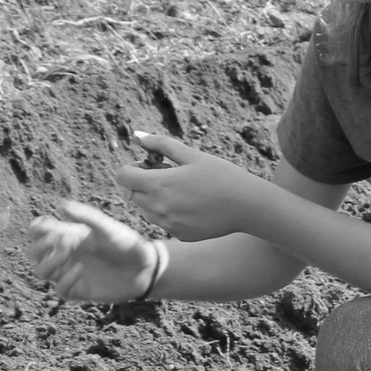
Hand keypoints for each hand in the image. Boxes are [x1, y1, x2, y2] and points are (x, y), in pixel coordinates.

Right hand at [27, 201, 160, 301]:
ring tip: (66, 253)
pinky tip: (80, 270)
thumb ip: (86, 216)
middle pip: (34, 252)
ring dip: (48, 262)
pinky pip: (60, 290)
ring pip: (41, 271)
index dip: (36, 229)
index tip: (47, 225)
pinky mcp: (79, 290)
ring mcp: (70, 273)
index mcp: (68, 236)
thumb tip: (61, 205)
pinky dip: (65, 280)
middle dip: (40, 245)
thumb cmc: (126, 243)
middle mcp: (65, 255)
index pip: (38, 232)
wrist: (145, 267)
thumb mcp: (108, 228)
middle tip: (60, 241)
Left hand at [116, 132, 266, 241]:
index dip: (132, 168)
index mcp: (159, 184)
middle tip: (167, 176)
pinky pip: (162, 223)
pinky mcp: (179, 235)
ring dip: (153, 199)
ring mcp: (168, 224)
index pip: (122, 176)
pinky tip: (192, 206)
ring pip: (145, 210)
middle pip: (131, 194)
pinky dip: (169, 213)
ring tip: (181, 191)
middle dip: (141, 183)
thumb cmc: (222, 175)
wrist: (248, 206)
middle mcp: (158, 207)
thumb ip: (161, 144)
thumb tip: (137, 136)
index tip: (150, 165)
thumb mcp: (193, 155)